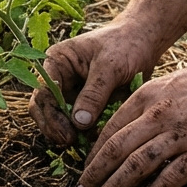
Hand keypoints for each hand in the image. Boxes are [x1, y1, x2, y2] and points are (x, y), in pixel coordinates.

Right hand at [28, 21, 157, 145]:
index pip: (44, 92)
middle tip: (69, 142)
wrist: (144, 41)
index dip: (52, 115)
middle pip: (43, 108)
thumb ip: (94, 93)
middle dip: (53, 126)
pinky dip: (82, 133)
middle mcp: (58, 78)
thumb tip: (79, 122)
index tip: (67, 134)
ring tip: (82, 144)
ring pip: (56, 118)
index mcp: (57, 62)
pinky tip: (94, 140)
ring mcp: (70, 92)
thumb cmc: (125, 46)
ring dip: (66, 132)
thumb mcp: (111, 66)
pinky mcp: (84, 104)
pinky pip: (77, 123)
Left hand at [75, 54, 186, 186]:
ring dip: (116, 186)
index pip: (110, 129)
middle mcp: (159, 114)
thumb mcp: (169, 84)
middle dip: (94, 174)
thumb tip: (122, 130)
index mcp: (146, 96)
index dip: (92, 153)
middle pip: (116, 148)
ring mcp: (182, 134)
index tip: (83, 170)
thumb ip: (145, 105)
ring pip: (138, 164)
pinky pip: (172, 177)